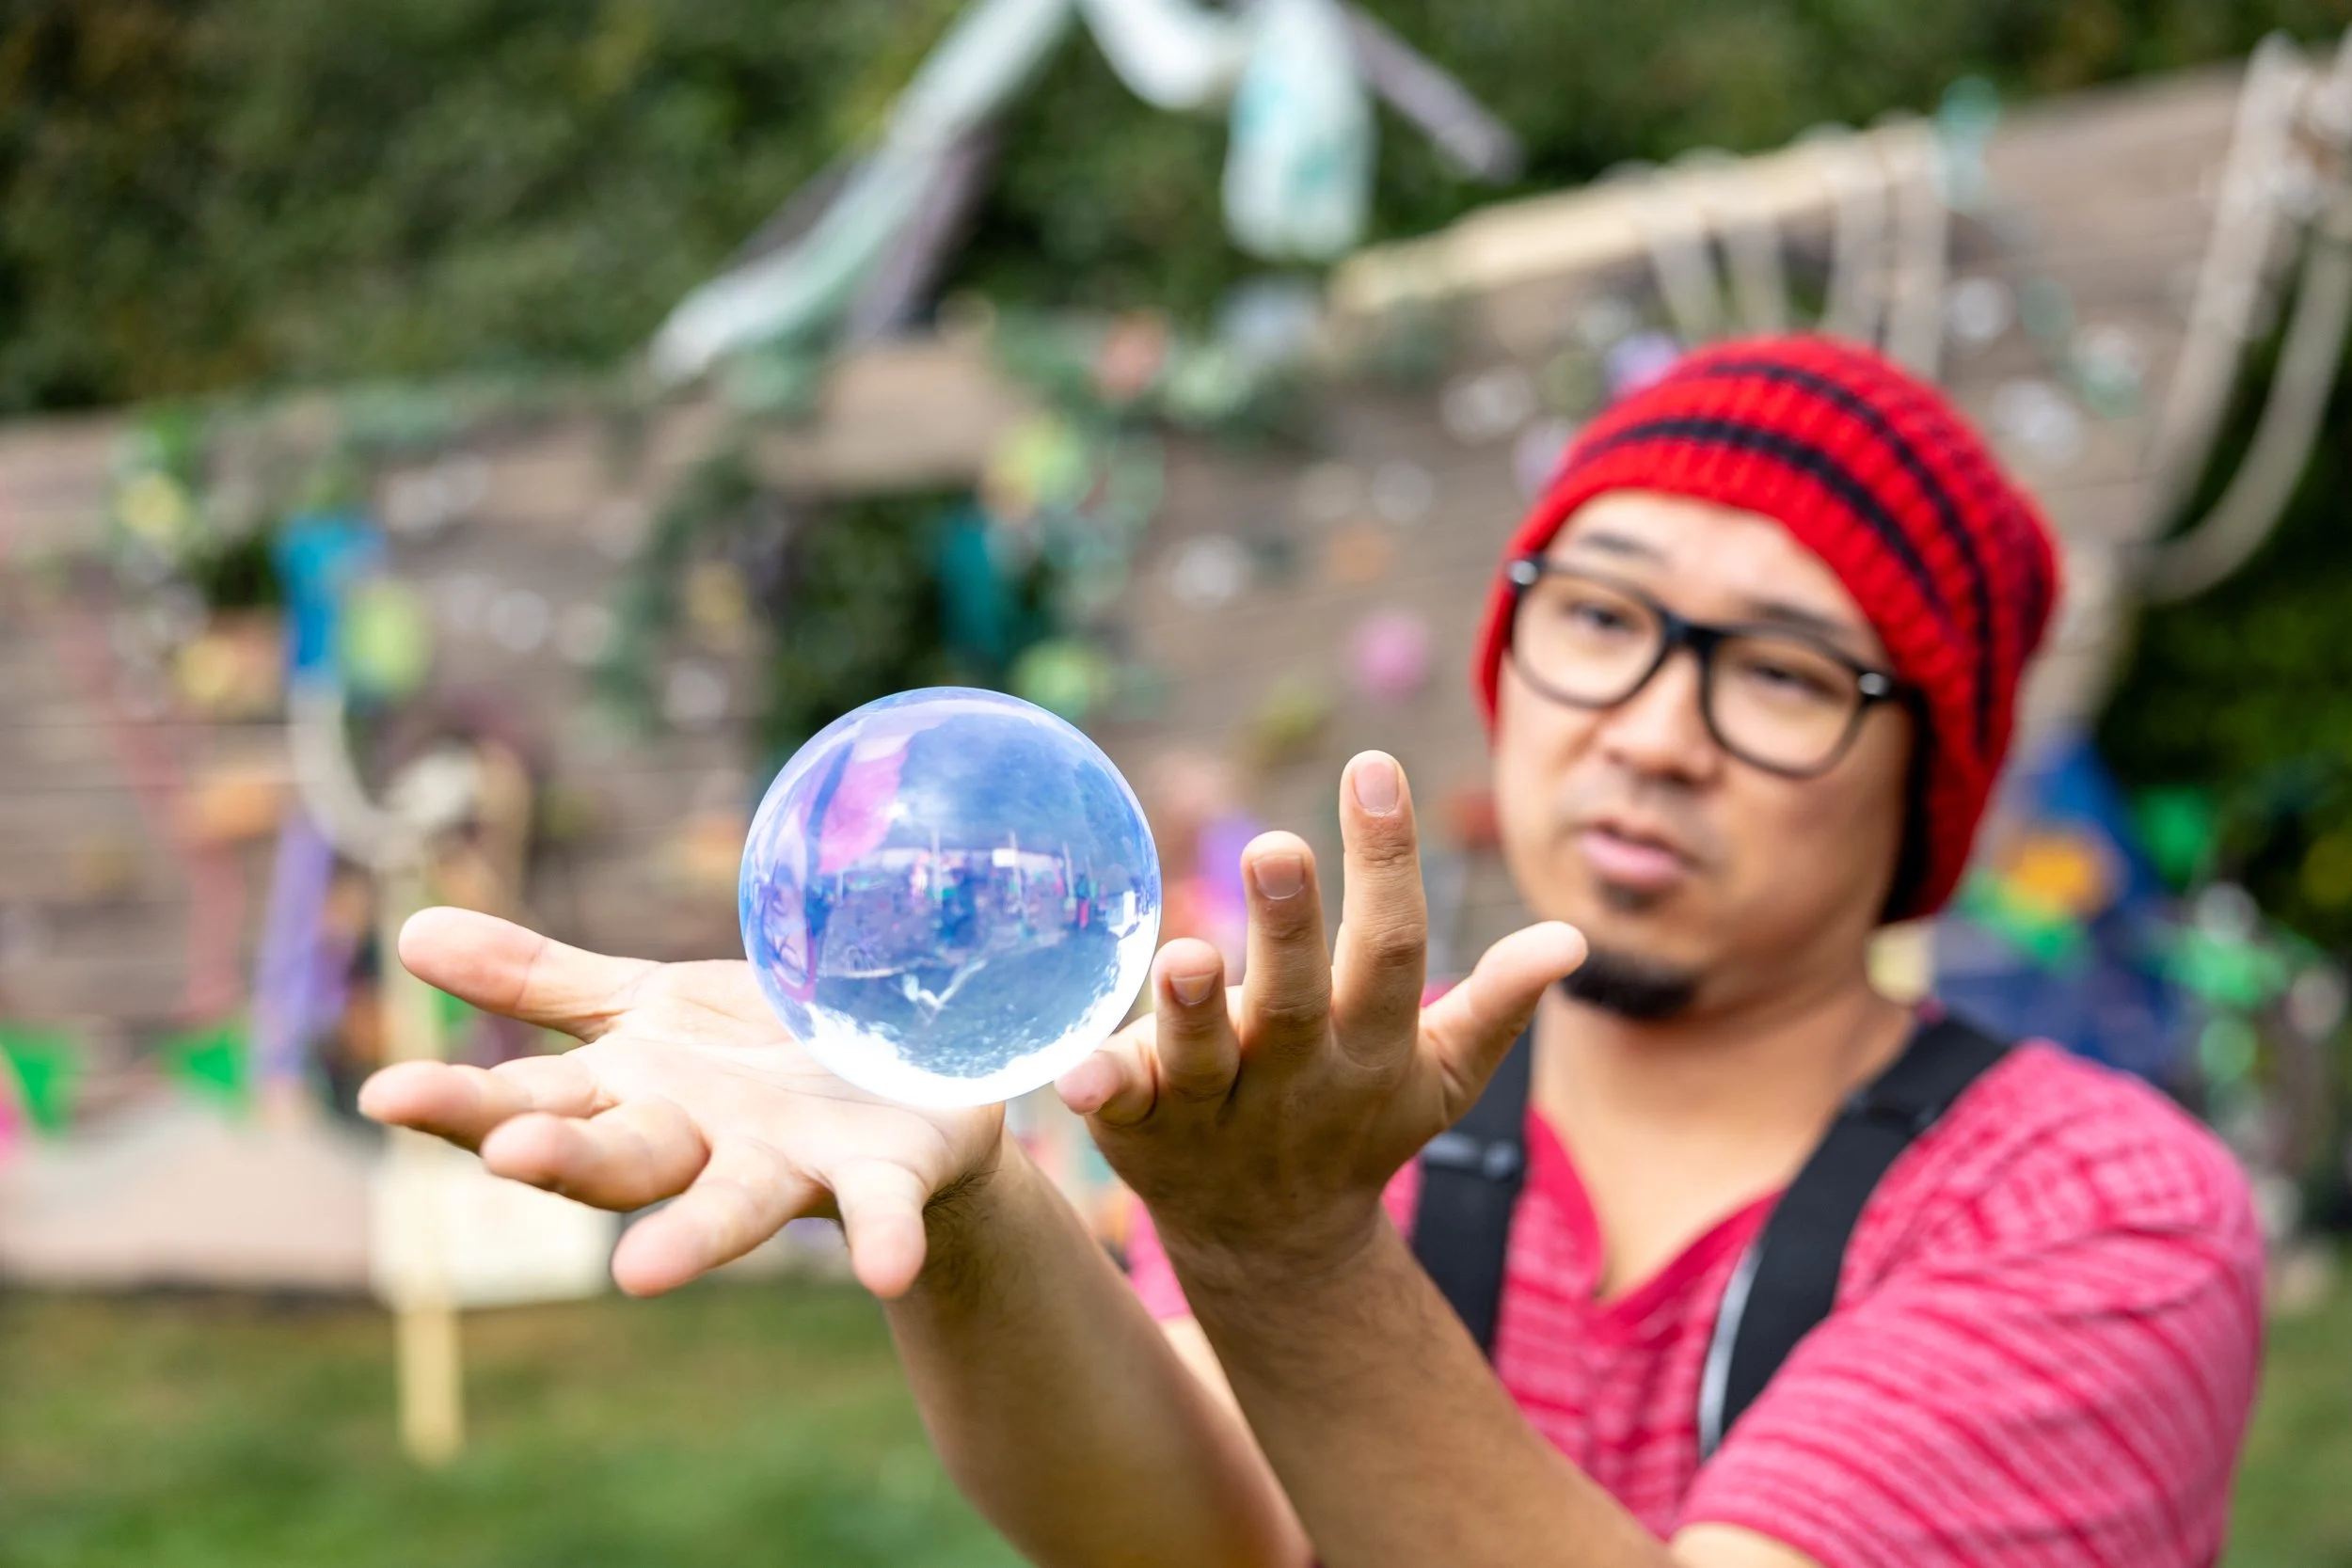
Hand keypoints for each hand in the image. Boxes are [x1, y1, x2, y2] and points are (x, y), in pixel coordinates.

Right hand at [358, 908, 1005, 1298]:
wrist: (901, 1084)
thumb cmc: (752, 1052)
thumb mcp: (648, 1007)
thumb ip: (538, 982)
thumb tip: (411, 934)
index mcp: (635, 1094)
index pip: (531, 1101)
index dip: (461, 1102)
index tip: (387, 1095)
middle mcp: (700, 1141)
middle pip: (620, 1158)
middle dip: (564, 1158)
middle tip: (508, 1153)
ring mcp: (788, 1163)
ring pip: (732, 1202)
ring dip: (692, 1237)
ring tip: (642, 1277)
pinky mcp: (882, 1171)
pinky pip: (880, 1208)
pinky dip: (882, 1238)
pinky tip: (885, 1271)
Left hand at [1056, 752, 1584, 1281]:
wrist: (1276, 1245)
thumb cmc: (1360, 1125)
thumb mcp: (1440, 1075)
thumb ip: (1498, 1004)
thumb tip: (1574, 939)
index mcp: (1372, 1047)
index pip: (1390, 948)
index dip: (1387, 859)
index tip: (1373, 764)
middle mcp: (1296, 1075)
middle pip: (1295, 997)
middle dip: (1286, 924)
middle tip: (1271, 844)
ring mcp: (1217, 1107)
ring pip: (1204, 1055)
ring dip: (1193, 1009)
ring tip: (1184, 954)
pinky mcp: (1144, 1128)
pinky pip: (1122, 1107)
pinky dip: (1100, 1089)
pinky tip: (1075, 1075)